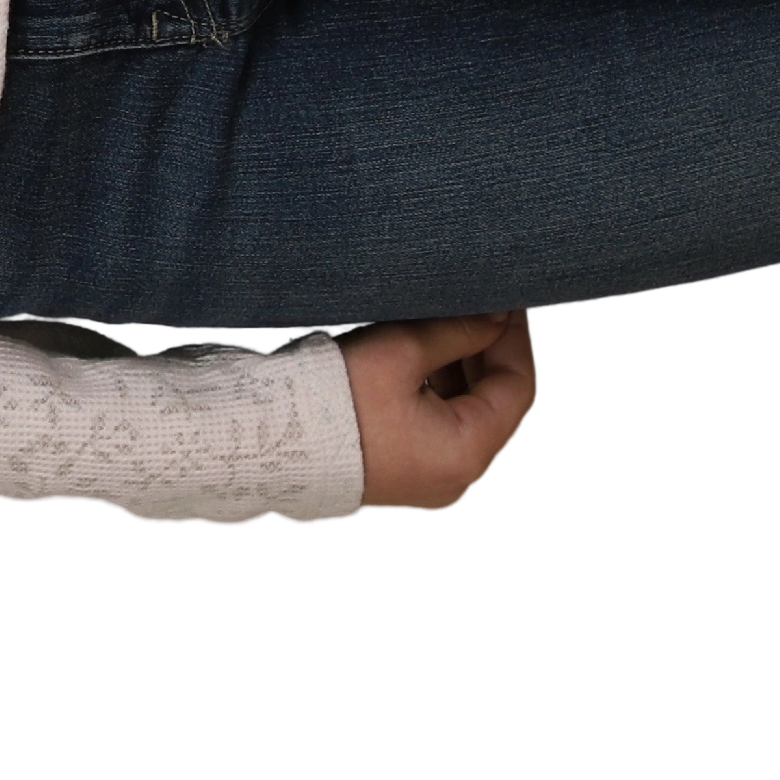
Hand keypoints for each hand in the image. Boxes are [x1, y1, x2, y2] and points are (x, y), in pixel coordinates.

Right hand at [339, 311, 542, 512]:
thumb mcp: (399, 352)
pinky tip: (422, 356)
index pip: (516, 387)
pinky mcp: (401, 475)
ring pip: (464, 416)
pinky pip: (437, 430)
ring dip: (460, 371)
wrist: (263, 441)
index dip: (514, 337)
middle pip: (493, 405)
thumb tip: (495, 313)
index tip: (508, 299)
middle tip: (478, 306)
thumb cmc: (328, 401)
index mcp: (464, 453)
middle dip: (486, 353)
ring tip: (446, 323)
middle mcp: (454, 477)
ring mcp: (427, 481)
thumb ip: (457, 330)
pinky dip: (437, 393)